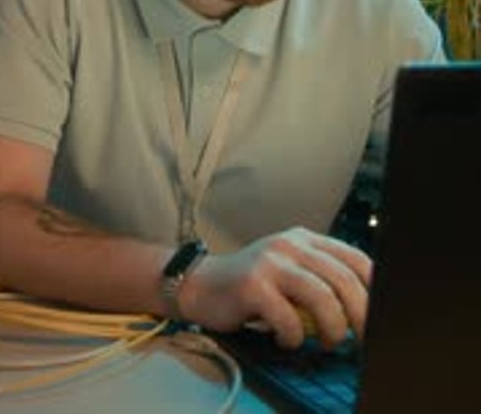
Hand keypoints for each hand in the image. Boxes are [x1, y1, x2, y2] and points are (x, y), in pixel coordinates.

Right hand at [178, 226, 371, 348]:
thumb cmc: (253, 285)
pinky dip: (294, 336)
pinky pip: (288, 317)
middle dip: (360, 317)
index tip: (378, 317)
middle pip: (344, 280)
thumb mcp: (291, 270)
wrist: (203, 284)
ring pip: (322, 297)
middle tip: (361, 340)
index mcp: (306, 239)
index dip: (374, 290)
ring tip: (326, 342)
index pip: (356, 259)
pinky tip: (287, 340)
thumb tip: (363, 308)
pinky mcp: (252, 284)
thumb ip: (321, 278)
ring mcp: (271, 262)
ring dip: (332, 329)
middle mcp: (291, 245)